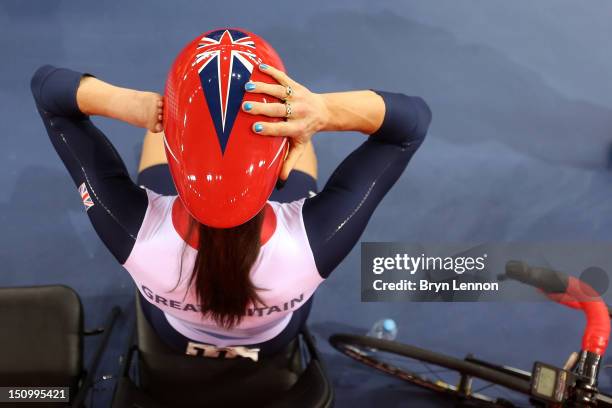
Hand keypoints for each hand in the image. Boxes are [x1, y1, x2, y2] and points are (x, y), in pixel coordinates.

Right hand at [243, 64, 327, 180]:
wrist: (323, 111)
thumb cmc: (305, 131)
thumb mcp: (299, 147)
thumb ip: (289, 162)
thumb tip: (279, 183)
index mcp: (296, 128)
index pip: (281, 129)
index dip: (269, 129)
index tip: (254, 128)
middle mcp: (297, 111)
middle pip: (278, 109)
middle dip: (262, 108)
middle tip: (245, 106)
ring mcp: (296, 96)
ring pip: (279, 91)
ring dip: (263, 88)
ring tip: (247, 86)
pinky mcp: (295, 85)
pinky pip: (283, 76)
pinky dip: (272, 71)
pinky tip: (258, 66)